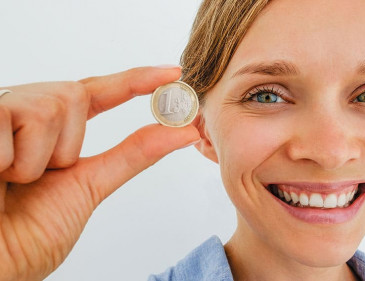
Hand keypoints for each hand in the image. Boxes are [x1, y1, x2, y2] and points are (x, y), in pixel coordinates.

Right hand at [0, 67, 200, 280]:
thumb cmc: (28, 235)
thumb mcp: (89, 187)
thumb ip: (134, 154)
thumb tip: (184, 132)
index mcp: (48, 130)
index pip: (94, 93)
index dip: (133, 81)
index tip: (172, 73)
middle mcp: (21, 114)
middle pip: (71, 95)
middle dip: (67, 144)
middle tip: (37, 180)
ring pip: (47, 107)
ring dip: (36, 160)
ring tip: (8, 183)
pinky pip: (9, 119)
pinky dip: (8, 160)